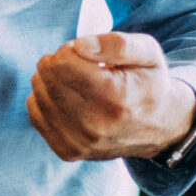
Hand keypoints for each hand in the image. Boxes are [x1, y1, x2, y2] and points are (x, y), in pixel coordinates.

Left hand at [26, 33, 195, 161]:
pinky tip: (64, 97)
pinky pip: (36, 116)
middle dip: (57, 64)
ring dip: (50, 82)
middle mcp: (96, 125)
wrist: (159, 127)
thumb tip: (80, 45)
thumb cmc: (149, 83)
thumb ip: (117, 43)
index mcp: (116, 97)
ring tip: (74, 82)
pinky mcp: (68, 152)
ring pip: (38, 96)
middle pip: (48, 79)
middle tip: (78, 65)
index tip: (83, 53)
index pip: (62, 64)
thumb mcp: (147, 52)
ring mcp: (80, 143)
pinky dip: (45, 101)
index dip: (68, 50)